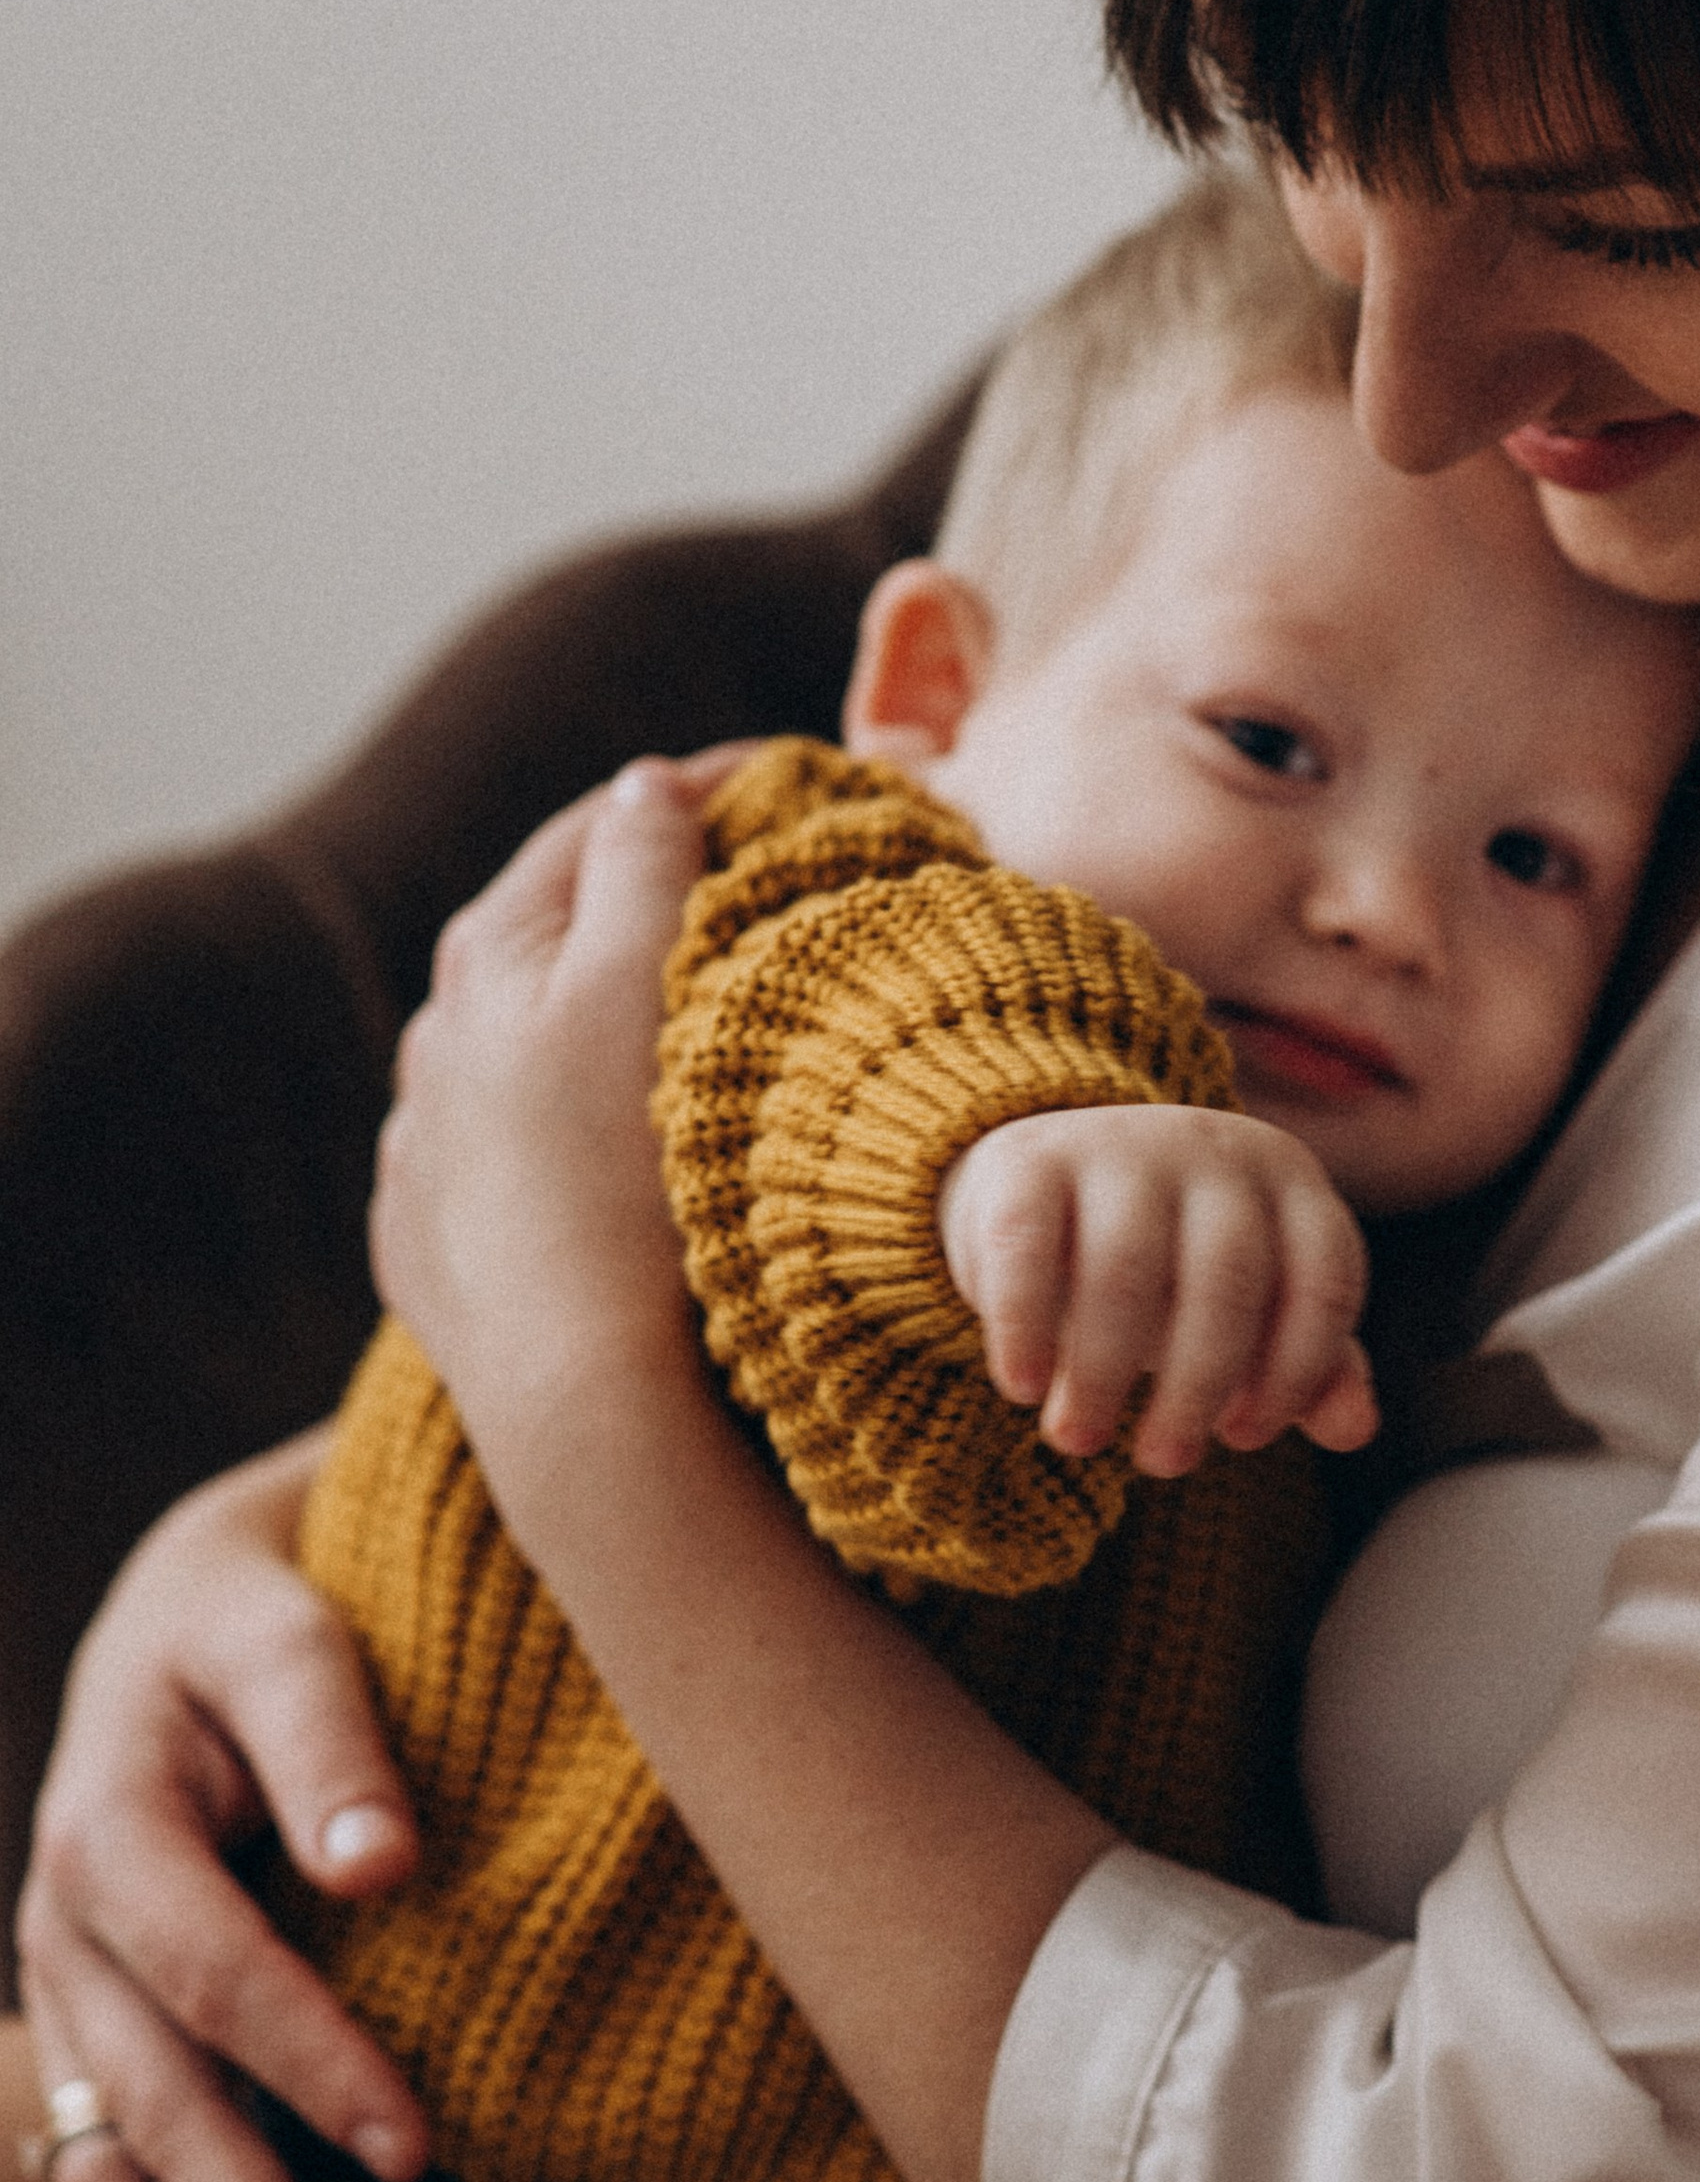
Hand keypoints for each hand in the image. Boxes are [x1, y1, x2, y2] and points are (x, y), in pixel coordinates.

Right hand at [13, 1433, 432, 2181]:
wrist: (191, 1605)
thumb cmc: (265, 1612)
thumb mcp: (290, 1637)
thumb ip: (333, 1744)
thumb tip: (382, 1864)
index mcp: (109, 1831)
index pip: (217, 1973)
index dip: (312, 2066)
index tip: (415, 2154)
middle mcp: (65, 1929)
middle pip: (151, 2102)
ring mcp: (65, 1997)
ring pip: (105, 2168)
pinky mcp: (88, 2035)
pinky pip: (90, 2177)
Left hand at [370, 754, 738, 1502]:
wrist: (574, 1394)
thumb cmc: (623, 1178)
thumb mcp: (643, 985)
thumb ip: (647, 866)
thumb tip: (645, 787)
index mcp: (489, 955)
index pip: (600, 828)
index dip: (698, 792)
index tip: (790, 788)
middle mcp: (435, 1042)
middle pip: (553, 937)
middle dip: (644, 908)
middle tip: (756, 899)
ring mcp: (426, 1151)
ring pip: (522, 1056)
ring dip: (595, 1029)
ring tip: (688, 1040)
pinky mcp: (432, 1249)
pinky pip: (503, 1163)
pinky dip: (562, 1137)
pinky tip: (609, 1160)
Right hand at [939, 1104, 1377, 1479]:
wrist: (1049, 1182)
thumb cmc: (1174, 1268)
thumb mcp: (1253, 1312)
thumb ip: (1310, 1368)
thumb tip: (1355, 1430)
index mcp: (1290, 1182)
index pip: (1323, 1281)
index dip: (1294, 1373)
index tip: (1244, 1435)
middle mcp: (1214, 1150)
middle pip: (1227, 1280)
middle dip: (1197, 1388)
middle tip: (1164, 1463)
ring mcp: (1119, 1145)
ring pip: (1125, 1270)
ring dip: (1103, 1374)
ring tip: (1080, 1439)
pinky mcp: (1028, 1159)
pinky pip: (1028, 1249)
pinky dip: (1025, 1330)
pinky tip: (1025, 1388)